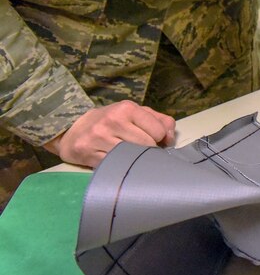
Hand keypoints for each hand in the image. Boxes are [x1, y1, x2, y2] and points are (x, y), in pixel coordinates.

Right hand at [43, 100, 175, 167]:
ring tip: (131, 155)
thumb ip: (160, 121)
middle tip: (142, 150)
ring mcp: (99, 139)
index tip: (153, 140)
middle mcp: (112, 121)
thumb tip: (170, 138)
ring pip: (131, 156)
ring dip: (135, 159)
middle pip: (146, 145)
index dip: (159, 138)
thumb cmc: (112, 121)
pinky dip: (120, 166)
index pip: (158, 131)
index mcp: (127, 108)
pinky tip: (118, 162)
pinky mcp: (89, 154)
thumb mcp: (136, 113)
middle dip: (148, 150)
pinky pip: (115, 166)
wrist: (74, 129)